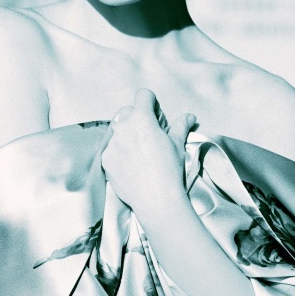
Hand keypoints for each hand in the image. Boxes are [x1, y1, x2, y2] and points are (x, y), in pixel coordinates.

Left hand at [101, 89, 195, 220]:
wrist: (156, 199)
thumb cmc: (169, 170)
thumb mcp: (177, 145)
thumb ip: (181, 126)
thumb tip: (189, 116)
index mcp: (142, 119)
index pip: (143, 96)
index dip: (150, 102)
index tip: (155, 113)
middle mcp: (123, 127)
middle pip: (127, 111)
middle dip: (136, 117)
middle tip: (147, 133)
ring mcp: (112, 143)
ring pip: (117, 130)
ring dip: (126, 134)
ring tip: (138, 151)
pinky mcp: (105, 159)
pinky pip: (110, 148)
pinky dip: (119, 152)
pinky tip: (130, 164)